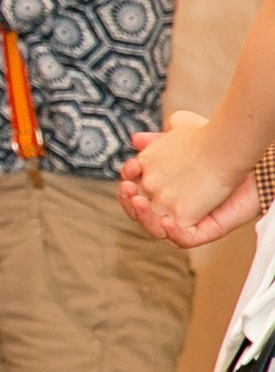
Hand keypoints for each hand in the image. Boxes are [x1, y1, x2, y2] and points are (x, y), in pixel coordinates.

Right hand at [122, 111, 254, 238]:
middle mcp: (171, 204)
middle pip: (138, 211)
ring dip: (143, 218)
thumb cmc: (216, 143)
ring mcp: (186, 218)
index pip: (134, 190)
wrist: (243, 153)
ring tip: (140, 202)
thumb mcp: (182, 131)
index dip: (128, 180)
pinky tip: (167, 221)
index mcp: (161, 186)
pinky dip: (173, 234)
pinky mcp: (204, 229)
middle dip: (127, 202)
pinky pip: (184, 240)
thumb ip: (159, 137)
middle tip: (128, 189)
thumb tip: (135, 140)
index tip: (131, 168)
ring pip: (155, 229)